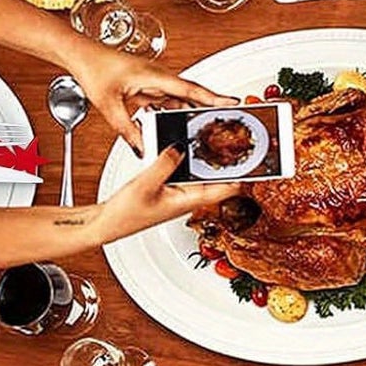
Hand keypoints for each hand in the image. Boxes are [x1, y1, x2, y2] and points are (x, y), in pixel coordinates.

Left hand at [68, 40, 234, 153]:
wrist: (81, 56)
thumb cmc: (95, 68)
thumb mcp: (110, 105)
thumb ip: (128, 130)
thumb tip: (141, 147)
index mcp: (155, 76)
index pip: (190, 89)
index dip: (213, 98)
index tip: (232, 103)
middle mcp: (160, 77)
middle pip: (190, 96)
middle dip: (206, 109)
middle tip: (220, 123)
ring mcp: (155, 81)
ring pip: (178, 101)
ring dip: (185, 114)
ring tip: (193, 130)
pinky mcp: (149, 86)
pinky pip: (166, 102)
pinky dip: (170, 113)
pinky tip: (166, 125)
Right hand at [90, 145, 233, 244]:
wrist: (107, 224)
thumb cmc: (125, 214)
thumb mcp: (145, 185)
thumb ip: (164, 165)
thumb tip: (179, 148)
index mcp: (191, 200)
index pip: (228, 188)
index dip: (245, 175)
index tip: (259, 161)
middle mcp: (190, 197)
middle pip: (220, 179)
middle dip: (231, 162)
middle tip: (243, 142)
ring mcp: (181, 193)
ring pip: (203, 174)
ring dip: (211, 160)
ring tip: (222, 140)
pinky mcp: (170, 189)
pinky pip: (187, 172)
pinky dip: (191, 161)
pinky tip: (190, 148)